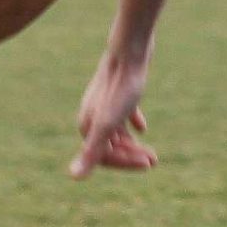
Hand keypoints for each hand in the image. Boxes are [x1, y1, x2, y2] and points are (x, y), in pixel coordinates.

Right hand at [70, 47, 154, 178]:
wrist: (130, 50)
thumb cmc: (121, 87)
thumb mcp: (109, 124)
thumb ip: (92, 151)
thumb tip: (73, 177)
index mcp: (88, 124)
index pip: (102, 156)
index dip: (124, 163)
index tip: (148, 164)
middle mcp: (92, 114)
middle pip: (110, 145)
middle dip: (131, 156)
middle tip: (153, 161)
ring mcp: (105, 101)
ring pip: (116, 131)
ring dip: (132, 144)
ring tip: (151, 153)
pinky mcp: (118, 88)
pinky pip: (123, 111)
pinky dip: (132, 122)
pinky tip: (143, 127)